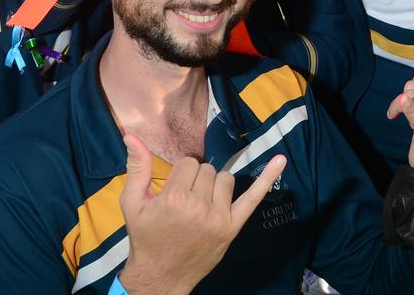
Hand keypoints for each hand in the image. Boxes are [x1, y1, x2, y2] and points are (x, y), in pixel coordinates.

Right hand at [117, 135, 285, 294]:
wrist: (160, 276)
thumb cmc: (145, 237)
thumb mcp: (132, 203)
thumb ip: (137, 168)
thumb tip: (133, 137)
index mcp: (174, 198)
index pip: (188, 163)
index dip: (181, 173)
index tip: (174, 188)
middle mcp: (199, 206)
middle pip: (207, 170)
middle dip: (196, 179)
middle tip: (185, 199)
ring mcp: (218, 217)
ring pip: (225, 179)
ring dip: (215, 185)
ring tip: (201, 202)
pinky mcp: (232, 227)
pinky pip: (254, 197)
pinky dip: (267, 178)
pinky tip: (281, 161)